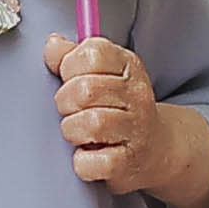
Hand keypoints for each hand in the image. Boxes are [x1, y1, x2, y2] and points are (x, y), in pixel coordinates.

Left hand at [49, 33, 208, 205]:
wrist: (155, 147)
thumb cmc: (119, 107)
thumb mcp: (101, 72)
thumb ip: (72, 56)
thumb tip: (53, 44)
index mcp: (128, 66)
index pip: (92, 54)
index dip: (70, 67)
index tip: (70, 79)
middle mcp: (137, 95)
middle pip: (85, 90)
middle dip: (65, 101)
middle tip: (71, 110)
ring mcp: (136, 130)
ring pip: (90, 124)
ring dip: (72, 130)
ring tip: (78, 132)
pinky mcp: (128, 163)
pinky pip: (94, 161)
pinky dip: (82, 161)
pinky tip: (87, 154)